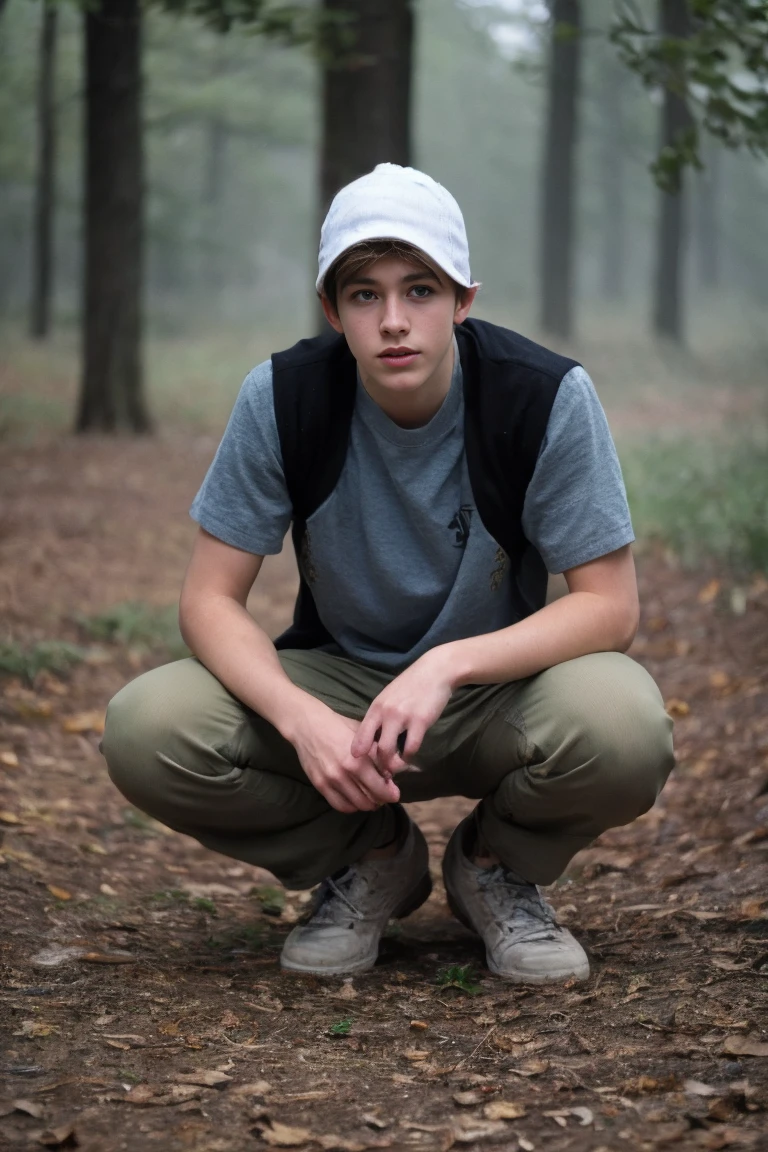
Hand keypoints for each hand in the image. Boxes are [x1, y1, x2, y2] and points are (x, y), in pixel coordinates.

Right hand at [289, 700, 400, 814]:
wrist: (308, 725)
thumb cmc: (339, 726)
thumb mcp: (363, 735)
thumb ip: (377, 754)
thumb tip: (392, 771)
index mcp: (358, 760)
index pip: (380, 787)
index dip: (390, 794)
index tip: (395, 793)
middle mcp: (344, 774)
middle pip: (369, 800)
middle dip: (380, 800)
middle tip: (384, 796)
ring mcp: (330, 781)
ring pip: (356, 805)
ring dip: (366, 805)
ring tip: (371, 799)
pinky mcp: (320, 785)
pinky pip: (339, 805)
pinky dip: (351, 806)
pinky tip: (355, 800)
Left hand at [351, 648, 454, 776]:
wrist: (435, 670)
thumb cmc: (411, 685)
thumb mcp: (389, 697)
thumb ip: (380, 716)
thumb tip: (372, 739)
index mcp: (375, 708)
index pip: (360, 736)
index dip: (359, 755)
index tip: (361, 766)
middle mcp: (385, 713)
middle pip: (373, 748)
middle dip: (377, 765)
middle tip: (382, 773)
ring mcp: (402, 717)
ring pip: (388, 751)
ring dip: (392, 764)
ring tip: (394, 769)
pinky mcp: (420, 721)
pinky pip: (411, 747)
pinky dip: (409, 756)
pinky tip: (410, 755)